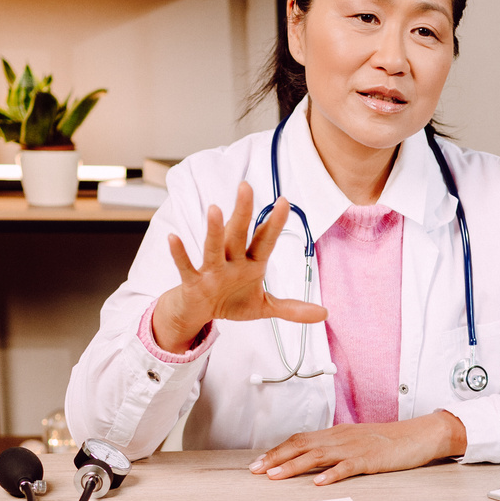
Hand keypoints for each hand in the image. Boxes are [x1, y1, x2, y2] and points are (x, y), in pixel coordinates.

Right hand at [151, 181, 327, 354]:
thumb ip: (292, 308)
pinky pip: (186, 267)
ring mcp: (211, 270)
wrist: (200, 313)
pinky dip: (180, 254)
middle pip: (238, 235)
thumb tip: (325, 314)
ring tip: (215, 209)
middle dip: (243, 212)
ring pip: (213, 248)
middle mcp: (231, 261)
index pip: (264, 241)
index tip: (284, 201)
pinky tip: (174, 238)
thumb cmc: (231, 301)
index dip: (273, 223)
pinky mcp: (193, 282)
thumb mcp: (264, 306)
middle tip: (246, 186)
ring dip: (214, 230)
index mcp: (250, 263)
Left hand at [249, 410, 466, 483]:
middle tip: (256, 470)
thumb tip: (312, 460)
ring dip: (295, 466)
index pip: (300, 439)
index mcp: (336, 434)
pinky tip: (318, 482)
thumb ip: (335, 448)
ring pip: (319, 455)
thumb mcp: (356, 441)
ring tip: (276, 476)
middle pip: (302, 445)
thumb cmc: (389, 440)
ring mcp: (355, 448)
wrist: (418, 435)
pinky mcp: (371, 459)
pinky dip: (331, 474)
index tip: (259, 463)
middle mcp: (341, 438)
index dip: (278, 450)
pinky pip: (348, 467)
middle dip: (276, 457)